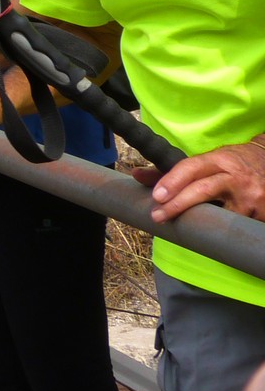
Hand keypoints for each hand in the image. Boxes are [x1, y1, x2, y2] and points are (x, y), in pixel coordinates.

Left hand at [132, 138, 264, 223]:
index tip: (157, 196)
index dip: (173, 181)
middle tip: (158, 216)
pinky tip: (217, 230)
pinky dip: (223, 228)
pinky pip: (236, 225)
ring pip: (220, 213)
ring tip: (190, 226)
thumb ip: (172, 170)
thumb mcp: (207, 160)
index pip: (192, 168)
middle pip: (203, 190)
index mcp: (219, 160)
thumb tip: (137, 176)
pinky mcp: (261, 214)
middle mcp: (235, 177)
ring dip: (202, 221)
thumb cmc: (232, 163)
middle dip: (178, 204)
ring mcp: (251, 197)